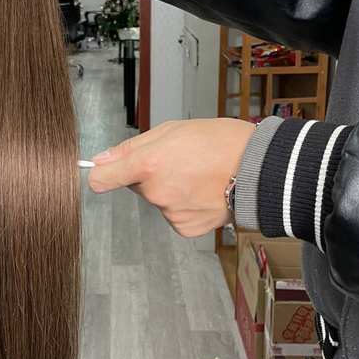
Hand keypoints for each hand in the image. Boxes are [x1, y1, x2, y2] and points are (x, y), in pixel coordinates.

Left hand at [88, 118, 255, 237]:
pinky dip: (184, 206)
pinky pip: (174, 216)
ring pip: (158, 200)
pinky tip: (203, 193)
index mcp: (148, 164)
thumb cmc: (220, 142)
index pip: (101, 179)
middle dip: (150, 175)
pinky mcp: (185, 228)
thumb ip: (131, 147)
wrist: (259, 169)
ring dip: (170, 190)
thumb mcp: (172, 130)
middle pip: (136, 186)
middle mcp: (155, 192)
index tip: (107, 171)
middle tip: (180, 162)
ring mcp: (170, 213)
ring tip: (198, 176)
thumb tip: (100, 159)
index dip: (102, 174)